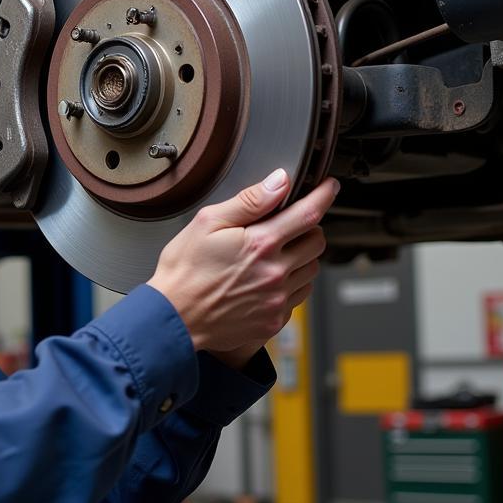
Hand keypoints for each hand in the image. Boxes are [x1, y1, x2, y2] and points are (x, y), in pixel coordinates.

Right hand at [148, 169, 337, 354]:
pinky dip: (293, 282)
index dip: (323, 195)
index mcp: (260, 244)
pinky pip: (299, 295)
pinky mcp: (274, 320)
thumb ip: (249, 201)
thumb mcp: (208, 222)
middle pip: (317, 242)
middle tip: (287, 225)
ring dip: (302, 256)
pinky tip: (268, 278)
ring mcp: (277, 300)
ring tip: (274, 254)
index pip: (308, 214)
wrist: (174, 317)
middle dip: (308, 227)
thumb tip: (279, 182)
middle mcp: (275, 273)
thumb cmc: (185, 269)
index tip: (329, 187)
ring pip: (312, 269)